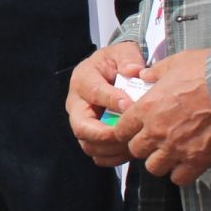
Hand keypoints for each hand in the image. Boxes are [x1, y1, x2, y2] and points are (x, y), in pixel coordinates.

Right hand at [66, 41, 146, 167]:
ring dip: (111, 149)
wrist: (112, 72)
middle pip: (81, 127)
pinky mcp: (90, 136)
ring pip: (88, 144)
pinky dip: (113, 157)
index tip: (130, 106)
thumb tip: (134, 71)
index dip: (112, 101)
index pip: (94, 93)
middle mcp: (76, 104)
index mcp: (83, 80)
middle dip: (105, 135)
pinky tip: (130, 151)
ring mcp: (81, 122)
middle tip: (128, 135)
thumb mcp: (123, 52)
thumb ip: (128, 59)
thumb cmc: (116, 62)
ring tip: (133, 144)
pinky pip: (96, 154)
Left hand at [110, 48, 210, 186]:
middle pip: (135, 150)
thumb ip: (156, 71)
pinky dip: (181, 173)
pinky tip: (187, 161)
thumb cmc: (209, 71)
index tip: (136, 126)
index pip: (122, 129)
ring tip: (170, 152)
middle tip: (155, 138)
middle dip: (143, 145)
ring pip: (154, 167)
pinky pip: (179, 178)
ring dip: (160, 161)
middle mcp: (157, 131)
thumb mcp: (178, 62)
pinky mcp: (198, 160)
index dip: (127, 128)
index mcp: (147, 107)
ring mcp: (176, 148)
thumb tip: (143, 74)